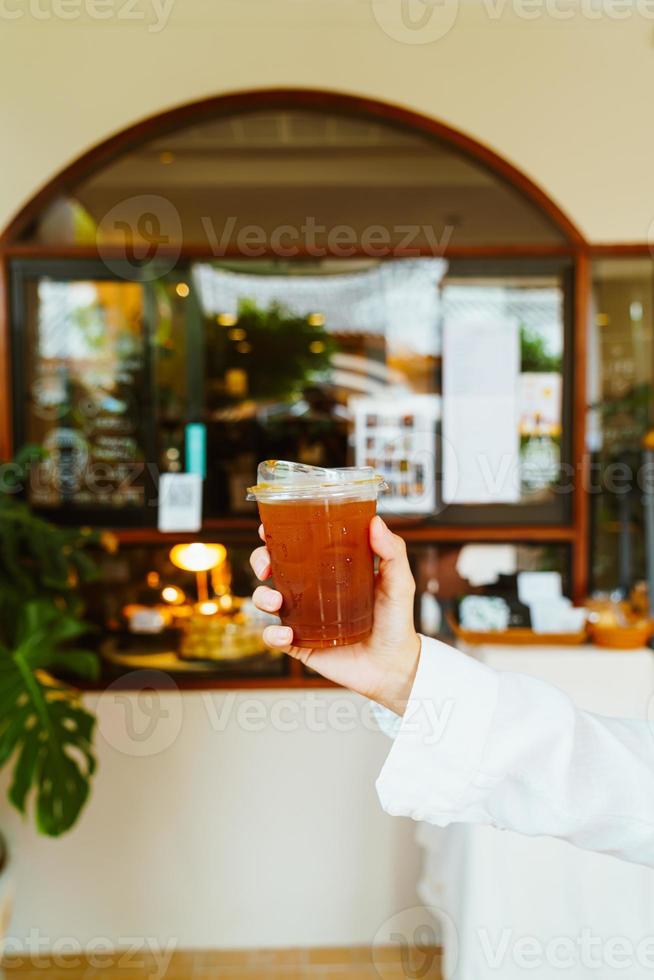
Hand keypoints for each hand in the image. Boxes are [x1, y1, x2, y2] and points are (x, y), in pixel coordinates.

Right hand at [249, 515, 421, 713]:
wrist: (394, 665)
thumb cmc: (396, 620)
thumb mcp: (399, 582)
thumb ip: (392, 552)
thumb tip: (375, 521)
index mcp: (329, 569)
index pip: (298, 545)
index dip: (278, 534)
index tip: (266, 528)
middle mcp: (311, 590)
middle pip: (273, 567)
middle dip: (260, 560)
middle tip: (265, 566)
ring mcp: (303, 617)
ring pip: (266, 600)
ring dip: (262, 597)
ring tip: (276, 601)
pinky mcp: (301, 644)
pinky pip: (275, 637)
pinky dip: (272, 634)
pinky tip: (285, 633)